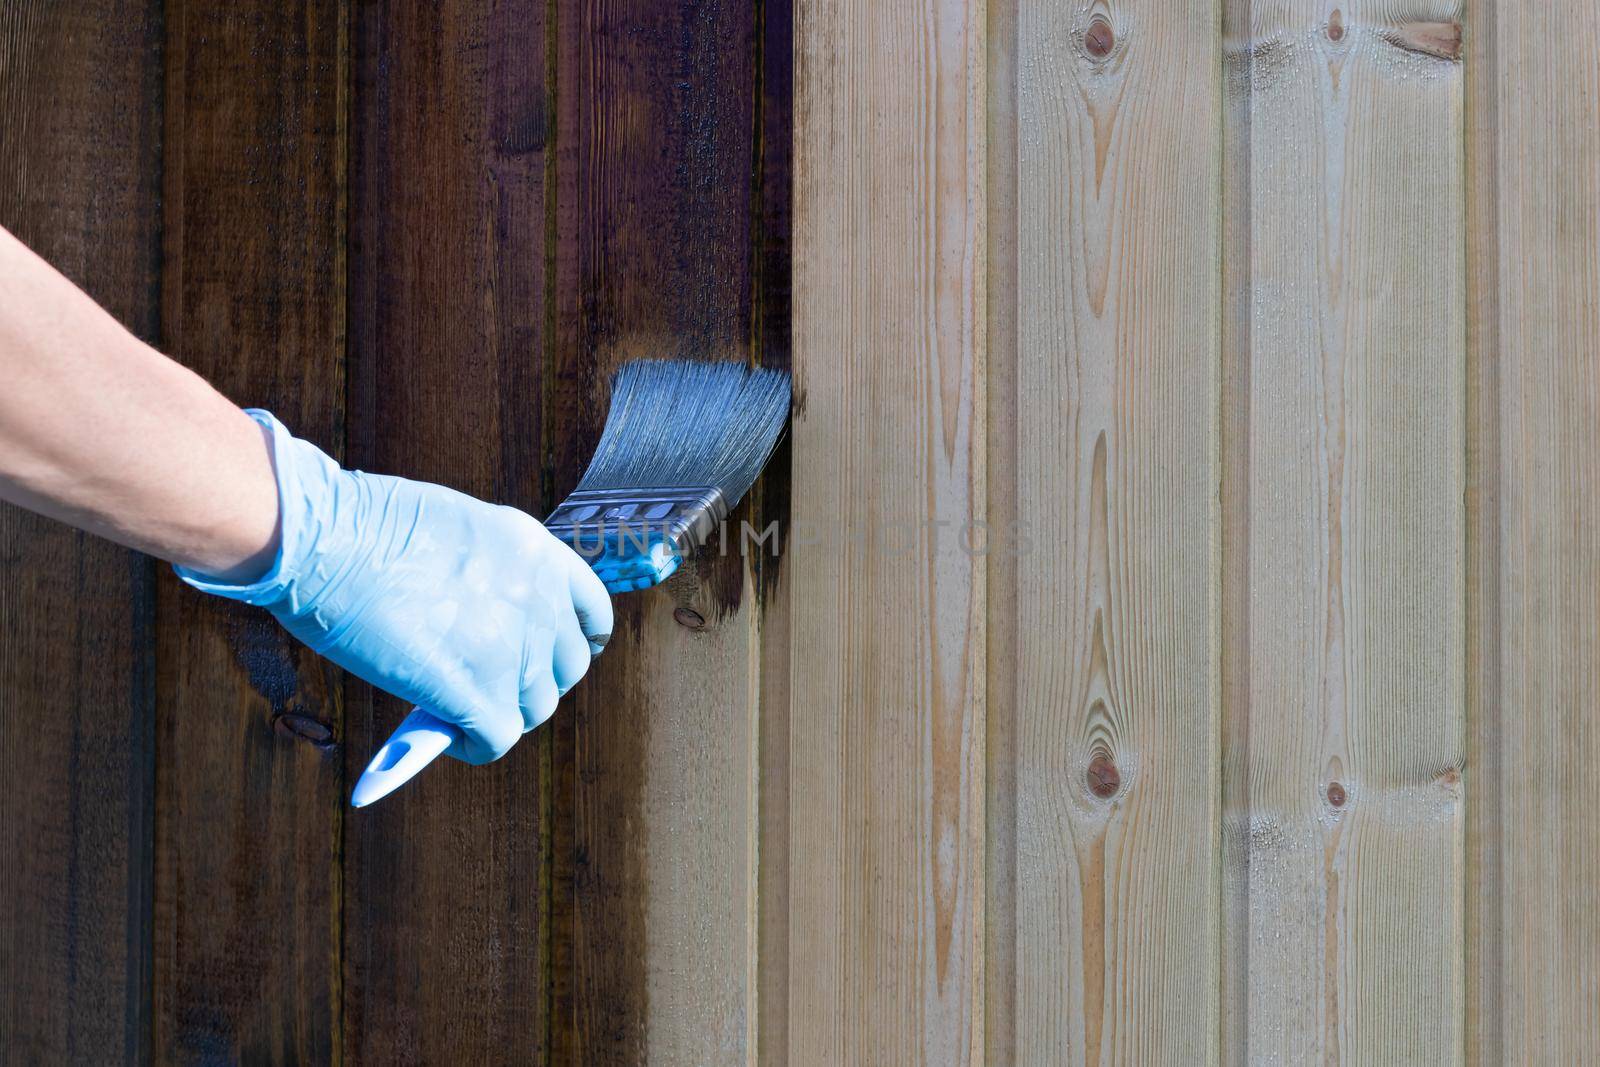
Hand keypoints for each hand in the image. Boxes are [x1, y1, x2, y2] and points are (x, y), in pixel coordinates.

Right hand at [178, 410, 611, 763]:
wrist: (324, 537)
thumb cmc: (366, 528)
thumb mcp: (460, 531)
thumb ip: (493, 575)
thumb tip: (490, 624)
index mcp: (539, 554)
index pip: (592, 616)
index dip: (571, 644)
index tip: (548, 657)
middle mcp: (539, 600)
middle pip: (565, 671)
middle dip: (530, 681)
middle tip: (486, 684)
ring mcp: (511, 647)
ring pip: (532, 709)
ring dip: (498, 712)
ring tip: (457, 706)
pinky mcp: (476, 689)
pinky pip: (495, 739)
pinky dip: (471, 745)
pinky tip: (445, 735)